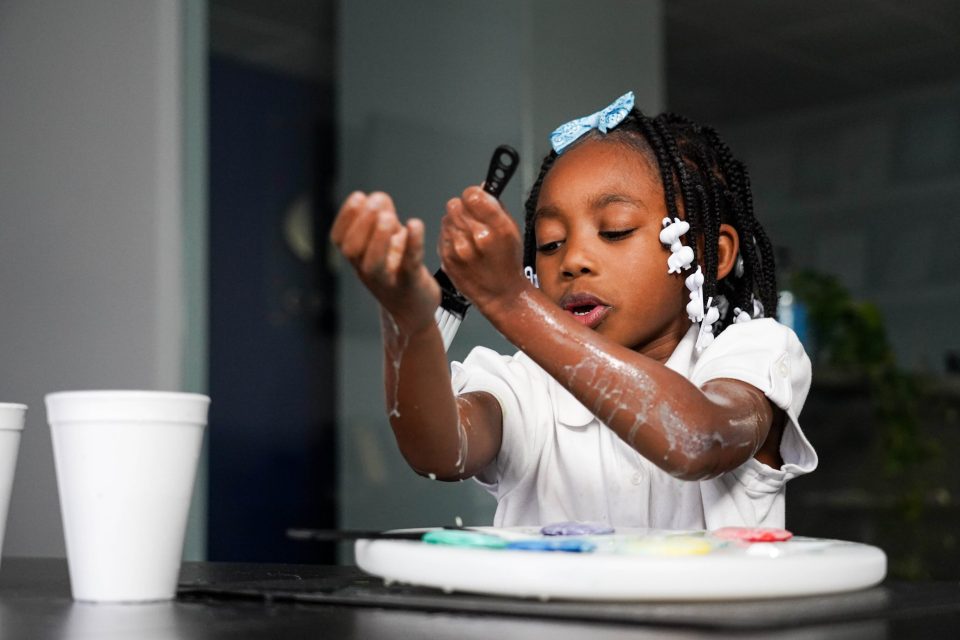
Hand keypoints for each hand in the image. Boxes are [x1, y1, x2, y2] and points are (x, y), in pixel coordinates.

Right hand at [331, 191, 439, 333]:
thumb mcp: (388, 242)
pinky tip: (415, 224)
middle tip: (375, 202)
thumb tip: (377, 197)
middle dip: (362, 222)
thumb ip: (382, 218)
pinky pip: (409, 264)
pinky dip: (412, 243)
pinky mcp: (411, 284)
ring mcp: (388, 279)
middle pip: (352, 249)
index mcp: (358, 258)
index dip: (345, 217)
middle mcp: (367, 270)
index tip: (358, 196)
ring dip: (378, 237)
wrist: (414, 311)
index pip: (339, 239)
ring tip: (388, 216)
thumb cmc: (398, 270)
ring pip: (374, 263)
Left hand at [439, 186, 527, 310]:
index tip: (475, 199)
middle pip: (455, 204)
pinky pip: (442, 234)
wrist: (501, 293)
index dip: (473, 195)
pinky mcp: (448, 258)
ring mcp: (460, 249)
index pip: (472, 194)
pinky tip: (462, 245)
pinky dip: (450, 236)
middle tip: (472, 219)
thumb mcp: (513, 230)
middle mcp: (477, 237)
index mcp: (497, 227)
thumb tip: (482, 189)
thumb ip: (495, 207)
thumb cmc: (508, 263)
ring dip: (455, 222)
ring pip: (446, 218)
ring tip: (468, 235)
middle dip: (463, 208)